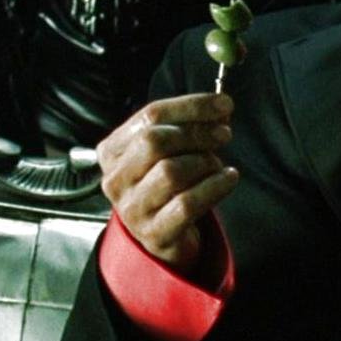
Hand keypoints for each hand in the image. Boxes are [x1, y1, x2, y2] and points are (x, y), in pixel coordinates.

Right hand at [95, 94, 239, 271]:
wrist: (161, 236)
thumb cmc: (166, 185)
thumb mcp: (168, 152)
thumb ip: (188, 126)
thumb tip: (221, 107)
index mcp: (112, 151)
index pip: (150, 116)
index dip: (191, 106)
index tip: (224, 104)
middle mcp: (115, 179)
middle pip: (154, 141)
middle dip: (197, 133)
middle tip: (224, 134)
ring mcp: (132, 209)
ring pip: (170, 172)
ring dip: (204, 162)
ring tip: (218, 164)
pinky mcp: (154, 233)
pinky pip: (186, 204)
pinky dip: (214, 186)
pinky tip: (228, 178)